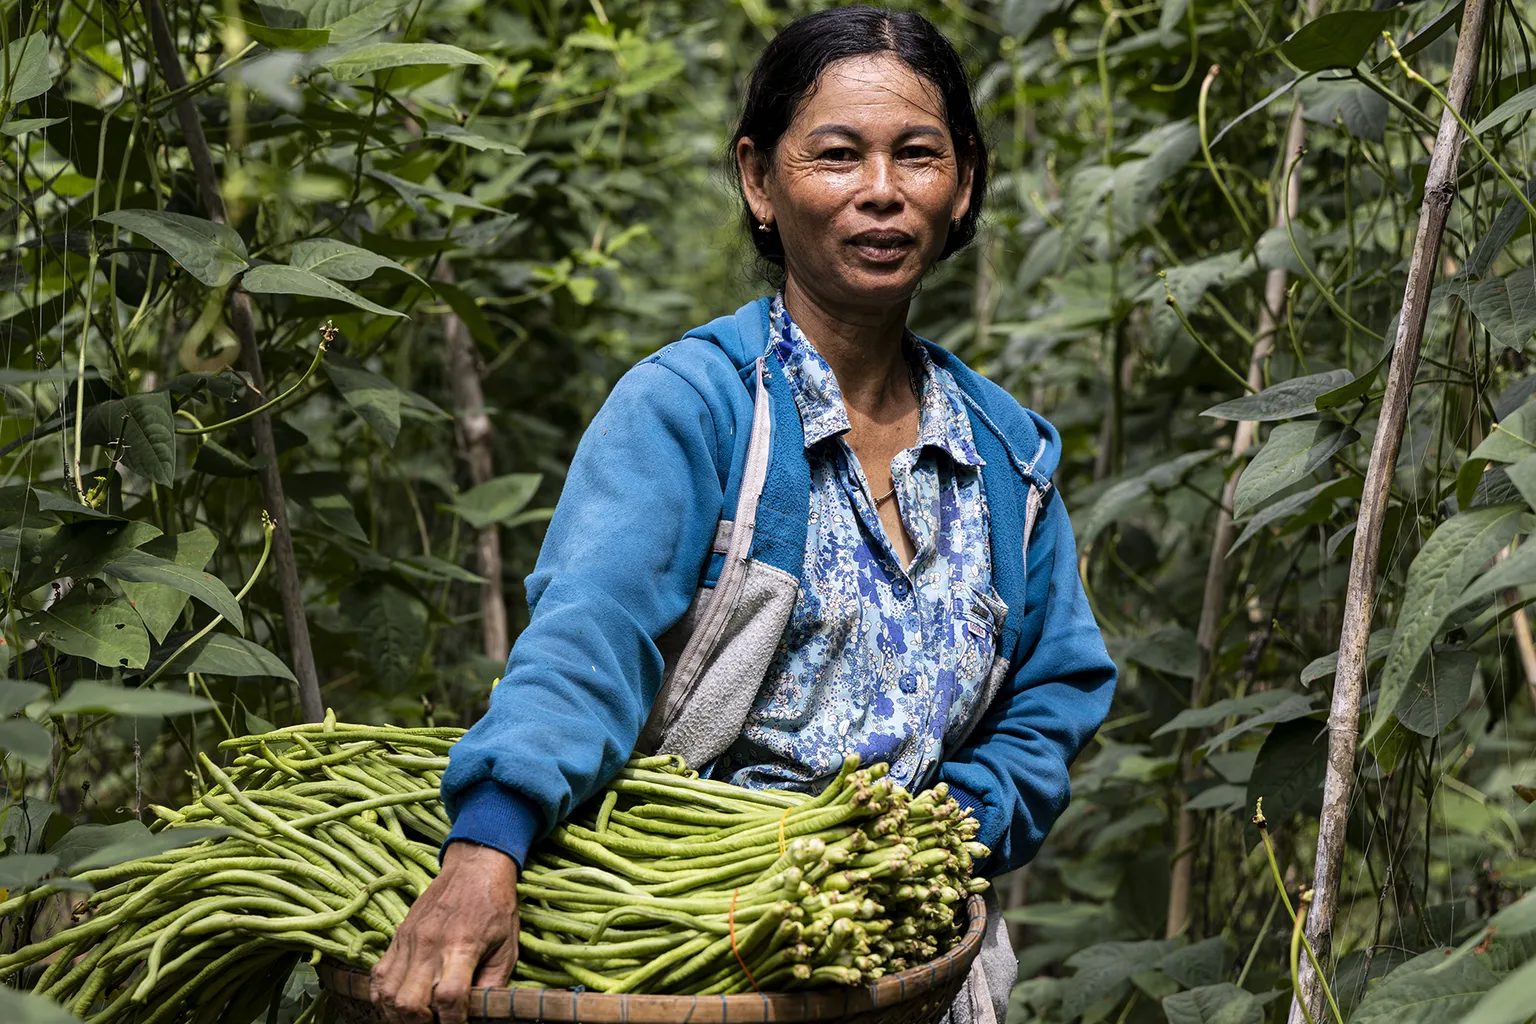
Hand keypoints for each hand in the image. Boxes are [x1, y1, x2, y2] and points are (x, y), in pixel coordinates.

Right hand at [370, 841, 519, 1023]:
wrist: (475, 867)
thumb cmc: (497, 907)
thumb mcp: (507, 947)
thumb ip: (493, 984)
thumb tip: (480, 1014)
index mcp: (463, 945)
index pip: (449, 997)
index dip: (452, 1022)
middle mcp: (431, 943)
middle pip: (410, 1002)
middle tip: (435, 1023)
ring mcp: (410, 939)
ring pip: (388, 993)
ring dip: (399, 1015)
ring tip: (417, 1018)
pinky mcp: (398, 935)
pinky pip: (378, 975)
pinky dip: (383, 997)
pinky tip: (399, 1004)